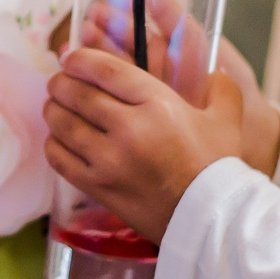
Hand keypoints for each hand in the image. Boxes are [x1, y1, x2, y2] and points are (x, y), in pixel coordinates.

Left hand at [45, 48, 259, 241]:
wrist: (209, 220)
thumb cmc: (217, 167)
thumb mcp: (227, 120)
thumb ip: (221, 88)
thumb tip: (216, 69)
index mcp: (157, 104)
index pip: (106, 70)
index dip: (81, 59)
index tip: (72, 58)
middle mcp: (128, 128)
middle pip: (77, 94)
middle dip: (61, 82)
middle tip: (58, 81)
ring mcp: (108, 160)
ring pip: (62, 124)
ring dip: (52, 110)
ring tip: (54, 106)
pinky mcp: (97, 186)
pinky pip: (60, 158)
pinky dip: (53, 143)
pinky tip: (58, 138)